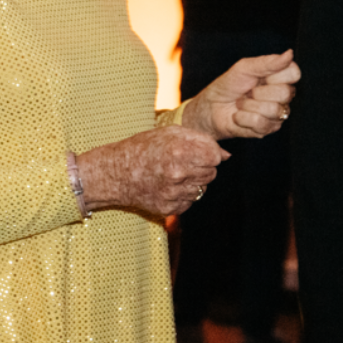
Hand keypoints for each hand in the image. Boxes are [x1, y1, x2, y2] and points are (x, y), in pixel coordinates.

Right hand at [75, 125, 227, 216]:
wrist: (116, 173)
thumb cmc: (144, 148)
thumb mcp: (171, 133)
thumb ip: (201, 140)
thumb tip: (226, 155)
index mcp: (179, 151)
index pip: (215, 156)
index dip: (209, 152)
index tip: (198, 151)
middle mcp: (178, 173)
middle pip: (211, 173)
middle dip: (202, 167)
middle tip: (184, 162)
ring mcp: (173, 193)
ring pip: (202, 188)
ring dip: (194, 181)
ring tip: (175, 173)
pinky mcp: (169, 208)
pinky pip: (190, 201)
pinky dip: (184, 194)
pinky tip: (169, 186)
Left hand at [181, 50, 299, 138]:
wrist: (211, 108)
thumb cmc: (228, 85)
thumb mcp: (244, 68)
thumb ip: (268, 62)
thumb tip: (290, 54)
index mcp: (279, 78)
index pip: (294, 73)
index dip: (277, 75)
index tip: (260, 76)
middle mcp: (282, 96)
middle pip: (286, 93)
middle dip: (260, 92)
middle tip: (248, 91)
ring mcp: (276, 114)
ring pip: (274, 110)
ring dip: (250, 106)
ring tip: (241, 104)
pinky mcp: (267, 129)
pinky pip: (261, 122)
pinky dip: (244, 118)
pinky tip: (239, 116)